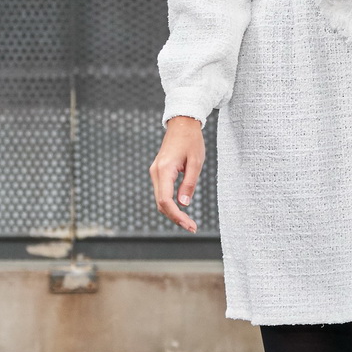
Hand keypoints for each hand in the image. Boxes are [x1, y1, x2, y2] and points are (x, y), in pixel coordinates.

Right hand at [149, 116, 204, 231]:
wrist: (182, 124)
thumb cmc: (191, 140)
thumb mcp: (196, 162)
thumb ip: (189, 183)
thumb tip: (183, 204)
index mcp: (165, 170)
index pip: (165, 200)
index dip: (176, 216)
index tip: (190, 225)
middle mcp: (156, 172)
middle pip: (161, 203)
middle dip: (175, 217)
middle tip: (192, 227)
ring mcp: (155, 172)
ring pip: (160, 199)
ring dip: (173, 212)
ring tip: (188, 222)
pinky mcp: (159, 172)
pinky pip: (162, 192)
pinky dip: (170, 203)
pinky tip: (181, 210)